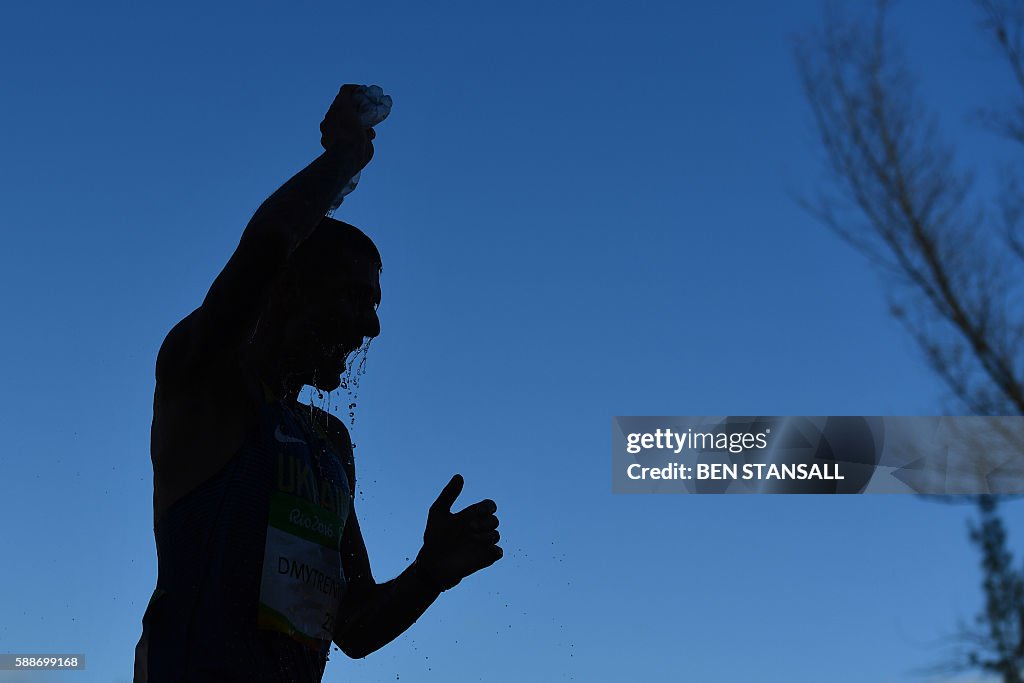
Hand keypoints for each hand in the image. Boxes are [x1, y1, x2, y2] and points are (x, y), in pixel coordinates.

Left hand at [320, 84, 375, 167]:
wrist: (344, 158)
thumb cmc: (357, 141)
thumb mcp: (367, 135)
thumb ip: (367, 131)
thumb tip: (368, 133)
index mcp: (341, 106)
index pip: (345, 91)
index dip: (355, 90)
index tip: (363, 93)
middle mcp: (331, 114)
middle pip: (339, 105)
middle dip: (351, 109)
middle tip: (361, 114)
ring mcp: (325, 126)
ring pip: (334, 119)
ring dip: (345, 123)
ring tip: (356, 131)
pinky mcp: (323, 139)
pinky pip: (331, 133)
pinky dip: (339, 135)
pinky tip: (348, 142)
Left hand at [416, 474, 501, 590]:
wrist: (432, 563)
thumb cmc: (434, 537)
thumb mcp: (438, 512)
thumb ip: (449, 494)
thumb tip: (459, 476)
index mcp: (472, 515)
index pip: (489, 506)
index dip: (488, 506)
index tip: (479, 510)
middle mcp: (480, 528)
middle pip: (494, 520)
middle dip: (484, 522)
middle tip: (469, 527)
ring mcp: (484, 543)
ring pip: (496, 535)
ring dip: (484, 536)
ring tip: (470, 540)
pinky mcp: (486, 558)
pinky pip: (498, 552)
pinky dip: (493, 550)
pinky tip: (481, 550)